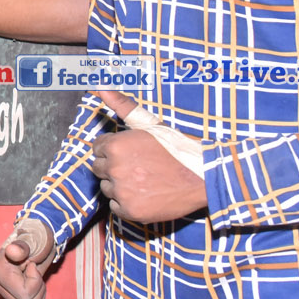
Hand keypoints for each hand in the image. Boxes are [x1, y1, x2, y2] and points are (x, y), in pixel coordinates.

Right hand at [0, 217, 54, 298]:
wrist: (28, 242)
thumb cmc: (30, 241)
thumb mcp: (28, 241)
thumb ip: (21, 247)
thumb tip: (13, 251)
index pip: (25, 294)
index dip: (35, 280)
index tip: (31, 265)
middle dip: (37, 290)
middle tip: (34, 273)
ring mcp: (1, 293)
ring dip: (38, 294)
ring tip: (34, 277)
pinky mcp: (8, 298)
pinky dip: (37, 298)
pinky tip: (33, 284)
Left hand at [90, 90, 207, 223]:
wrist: (201, 175)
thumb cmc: (176, 147)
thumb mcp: (150, 123)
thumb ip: (121, 105)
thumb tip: (99, 87)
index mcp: (117, 145)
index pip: (97, 148)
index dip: (113, 149)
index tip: (129, 152)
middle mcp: (116, 168)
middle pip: (99, 168)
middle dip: (113, 166)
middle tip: (137, 166)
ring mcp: (123, 191)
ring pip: (107, 188)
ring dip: (119, 185)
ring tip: (143, 180)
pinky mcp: (131, 211)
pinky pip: (116, 207)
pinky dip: (127, 203)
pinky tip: (144, 194)